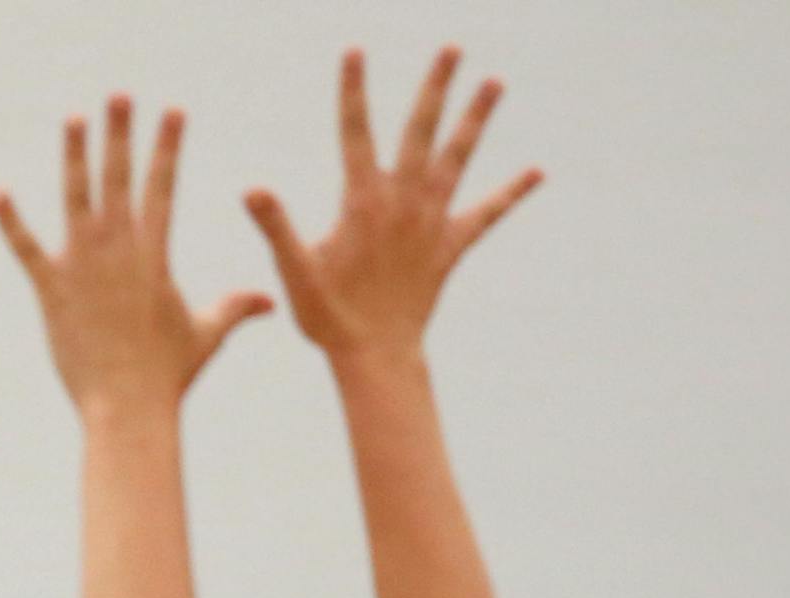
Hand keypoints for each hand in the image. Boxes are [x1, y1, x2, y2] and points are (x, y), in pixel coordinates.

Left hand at [0, 97, 271, 416]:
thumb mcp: (206, 335)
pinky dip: (11, 221)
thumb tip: (271, 302)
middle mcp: (117, 250)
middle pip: (118, 177)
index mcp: (154, 255)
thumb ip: (234, 310)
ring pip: (75, 196)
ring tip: (75, 118)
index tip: (172, 112)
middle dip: (120, 133)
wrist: (127, 407)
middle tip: (120, 95)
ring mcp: (81, 267)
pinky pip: (26, 248)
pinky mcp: (51, 290)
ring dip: (74, 154)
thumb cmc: (168, 376)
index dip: (167, 147)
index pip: (162, 187)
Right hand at [245, 48, 541, 361]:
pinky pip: (486, 214)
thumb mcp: (295, 271)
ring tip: (495, 82)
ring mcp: (431, 222)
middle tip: (453, 48)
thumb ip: (277, 228)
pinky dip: (510, 192)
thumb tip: (252, 191)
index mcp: (364, 202)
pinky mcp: (450, 247)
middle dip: (436, 87)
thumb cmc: (329, 317)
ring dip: (476, 119)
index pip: (355, 133)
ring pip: (458, 159)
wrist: (375, 355)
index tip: (356, 51)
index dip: (354, 91)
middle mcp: (403, 202)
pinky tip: (537, 172)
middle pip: (422, 131)